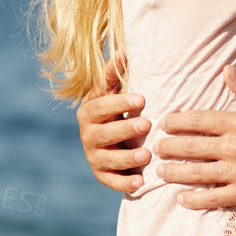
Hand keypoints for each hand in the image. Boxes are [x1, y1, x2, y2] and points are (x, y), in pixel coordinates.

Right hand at [76, 51, 150, 192]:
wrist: (109, 139)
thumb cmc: (114, 110)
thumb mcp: (112, 91)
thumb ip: (115, 74)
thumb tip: (122, 52)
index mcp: (89, 112)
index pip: (100, 106)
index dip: (119, 103)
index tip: (142, 98)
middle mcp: (88, 135)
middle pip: (103, 134)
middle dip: (124, 129)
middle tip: (147, 123)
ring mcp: (94, 156)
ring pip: (108, 159)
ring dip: (127, 158)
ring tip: (147, 155)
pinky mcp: (102, 175)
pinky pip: (112, 182)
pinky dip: (125, 184)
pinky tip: (141, 183)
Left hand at [155, 68, 235, 209]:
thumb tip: (226, 70)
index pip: (196, 120)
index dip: (176, 122)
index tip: (164, 123)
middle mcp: (234, 148)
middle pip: (189, 147)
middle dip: (168, 147)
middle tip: (156, 148)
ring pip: (195, 173)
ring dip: (173, 172)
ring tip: (160, 171)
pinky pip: (212, 199)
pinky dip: (194, 200)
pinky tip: (181, 198)